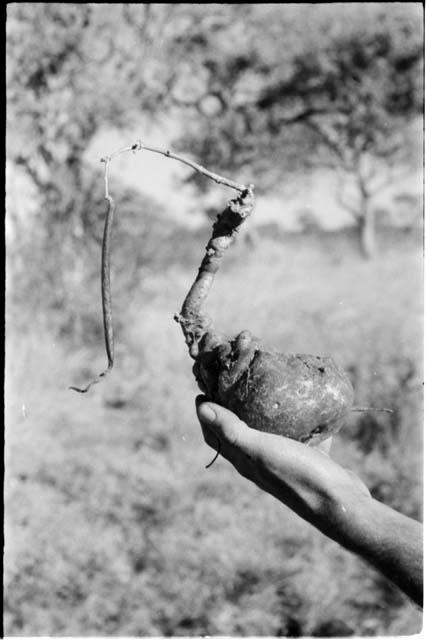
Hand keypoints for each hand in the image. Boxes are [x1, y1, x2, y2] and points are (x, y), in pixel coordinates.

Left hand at [196, 396, 369, 538]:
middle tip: (235, 378)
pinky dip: (299, 418)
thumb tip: (202, 409)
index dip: (206, 412)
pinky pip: (300, 434)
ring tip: (268, 384)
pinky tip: (305, 401)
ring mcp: (285, 461)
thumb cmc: (298, 475)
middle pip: (238, 431)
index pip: (215, 435)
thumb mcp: (261, 449)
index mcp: (244, 460)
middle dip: (233, 405)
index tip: (206, 386)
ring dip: (265, 411)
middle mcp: (260, 462)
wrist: (342, 505)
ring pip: (269, 432)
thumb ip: (232, 431)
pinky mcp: (309, 459)